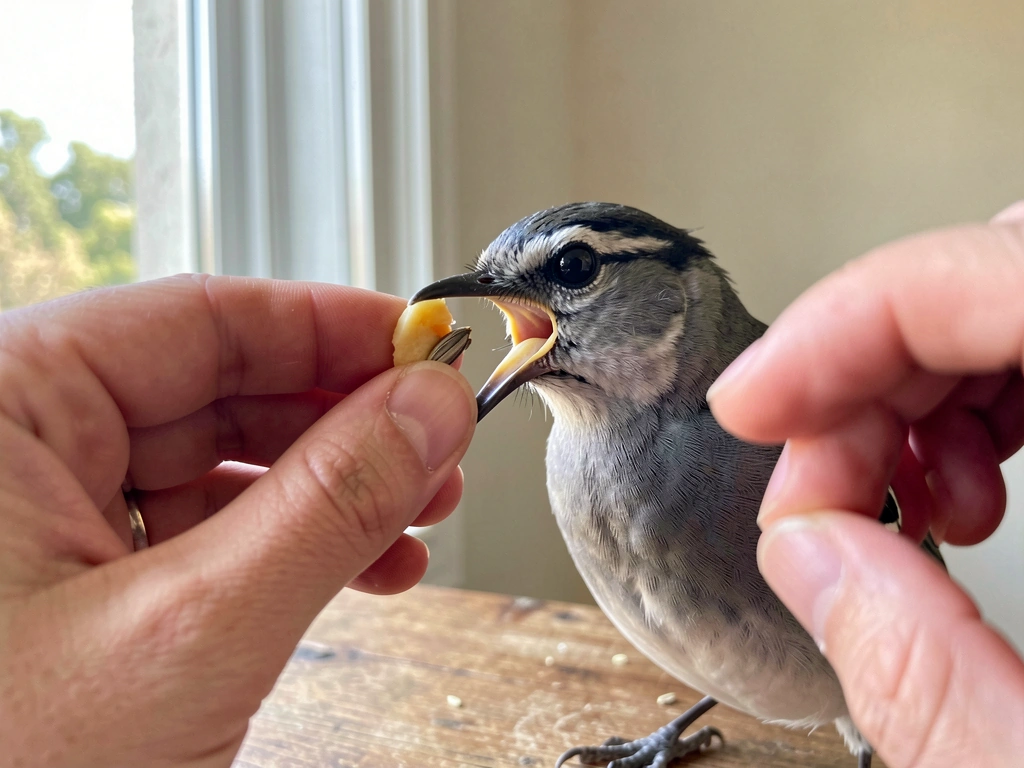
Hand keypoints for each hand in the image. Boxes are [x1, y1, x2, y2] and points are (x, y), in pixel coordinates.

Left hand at [0, 276, 475, 766]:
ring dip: (330, 491)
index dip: (334, 328)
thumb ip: (329, 504)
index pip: (202, 318)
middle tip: (437, 447)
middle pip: (218, 385)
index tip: (427, 350)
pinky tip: (357, 570)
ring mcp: (37, 515)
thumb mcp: (193, 631)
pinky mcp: (68, 579)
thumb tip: (428, 409)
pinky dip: (286, 546)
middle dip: (345, 421)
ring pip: (217, 461)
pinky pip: (197, 528)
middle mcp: (11, 445)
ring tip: (414, 522)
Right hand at [708, 202, 1023, 765]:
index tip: (757, 405)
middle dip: (869, 376)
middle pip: (1011, 271)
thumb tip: (807, 547)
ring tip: (901, 508)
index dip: (852, 323)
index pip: (1012, 274)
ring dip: (918, 392)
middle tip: (814, 488)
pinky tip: (966, 495)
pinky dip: (978, 406)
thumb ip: (925, 679)